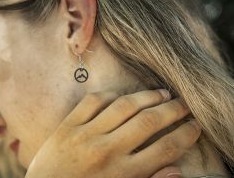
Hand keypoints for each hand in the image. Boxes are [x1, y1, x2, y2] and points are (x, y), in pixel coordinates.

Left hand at [25, 89, 200, 177]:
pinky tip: (123, 96)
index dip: (186, 134)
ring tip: (162, 93)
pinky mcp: (68, 125)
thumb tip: (177, 172)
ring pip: (124, 106)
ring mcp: (86, 135)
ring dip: (148, 96)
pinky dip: (111, 95)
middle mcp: (107, 151)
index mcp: (123, 174)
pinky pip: (94, 101)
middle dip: (173, 110)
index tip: (195, 125)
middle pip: (149, 122)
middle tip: (185, 103)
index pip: (166, 149)